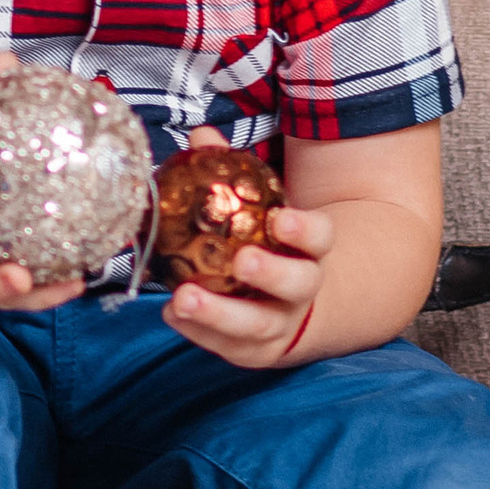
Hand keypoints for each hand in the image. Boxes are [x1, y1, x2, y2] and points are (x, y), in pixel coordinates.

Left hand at [163, 129, 328, 366]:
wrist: (287, 308)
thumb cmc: (266, 245)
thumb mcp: (258, 210)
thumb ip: (233, 173)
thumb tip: (201, 137)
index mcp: (310, 250)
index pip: (320, 237)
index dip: (305, 230)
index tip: (282, 220)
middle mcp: (301, 289)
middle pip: (298, 283)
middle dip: (272, 273)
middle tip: (242, 262)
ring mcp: (279, 324)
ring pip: (257, 324)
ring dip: (220, 313)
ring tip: (183, 298)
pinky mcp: (253, 351)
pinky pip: (226, 345)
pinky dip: (196, 330)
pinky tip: (169, 312)